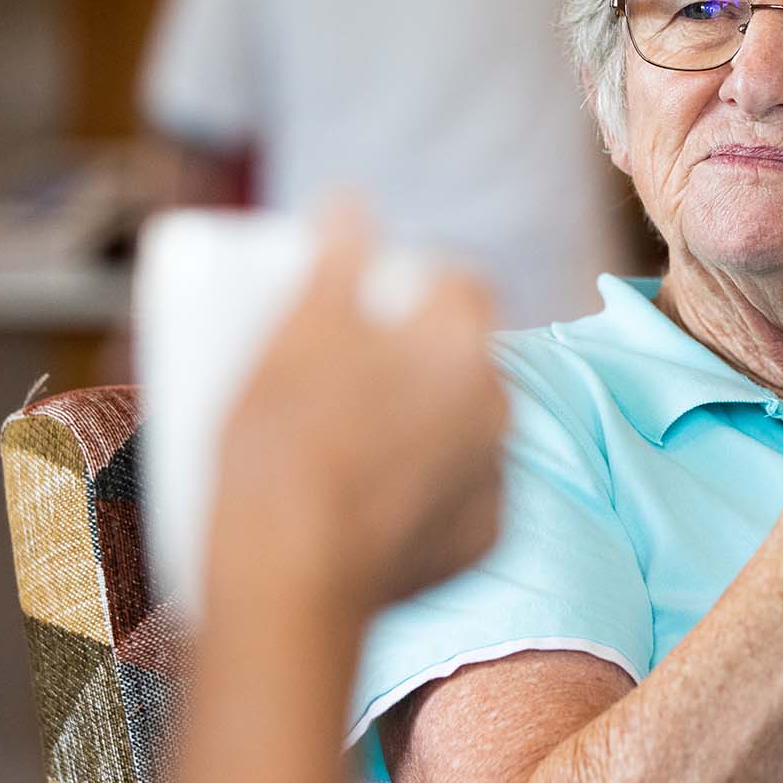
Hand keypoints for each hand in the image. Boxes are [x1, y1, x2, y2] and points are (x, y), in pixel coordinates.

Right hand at [212, 203, 507, 612]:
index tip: (370, 302)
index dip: (416, 286)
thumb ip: (335, 260)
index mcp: (459, 342)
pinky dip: (425, 496)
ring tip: (352, 445)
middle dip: (422, 360)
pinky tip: (371, 504)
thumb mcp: (295, 333)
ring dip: (426, 427)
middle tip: (350, 376)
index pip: (461, 284)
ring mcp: (497, 477)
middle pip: (467, 359)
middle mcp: (499, 404)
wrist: (293, 579)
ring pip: (467, 430)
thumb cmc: (283, 445)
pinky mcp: (485, 541)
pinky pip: (459, 499)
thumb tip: (350, 203)